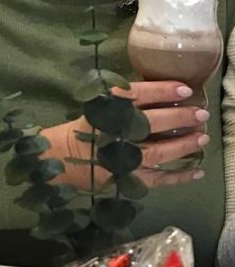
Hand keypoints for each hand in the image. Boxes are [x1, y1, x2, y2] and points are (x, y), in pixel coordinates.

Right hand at [40, 80, 207, 189]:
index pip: (137, 95)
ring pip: (159, 151)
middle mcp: (115, 131)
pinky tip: (197, 171)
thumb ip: (125, 98)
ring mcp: (122, 157)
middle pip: (152, 122)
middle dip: (179, 116)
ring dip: (183, 145)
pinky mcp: (127, 179)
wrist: (63, 157)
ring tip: (202, 138)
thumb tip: (164, 93)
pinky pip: (157, 178)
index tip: (184, 88)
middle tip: (200, 113)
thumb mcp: (100, 103)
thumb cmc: (87, 126)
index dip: (162, 90)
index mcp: (106, 108)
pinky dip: (179, 176)